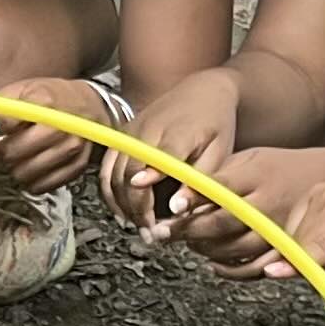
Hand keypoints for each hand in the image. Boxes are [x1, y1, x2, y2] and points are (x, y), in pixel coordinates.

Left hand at [0, 77, 111, 192]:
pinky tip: (31, 166)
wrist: (89, 106)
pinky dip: (30, 180)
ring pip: (24, 173)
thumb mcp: (20, 90)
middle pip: (12, 153)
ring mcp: (71, 147)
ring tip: (16, 157)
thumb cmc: (50, 98)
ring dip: (13, 169)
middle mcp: (61, 125)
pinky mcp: (77, 166)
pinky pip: (42, 185)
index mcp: (44, 101)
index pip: (5, 123)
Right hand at [110, 69, 239, 228]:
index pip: (154, 166)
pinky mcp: (122, 136)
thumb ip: (197, 181)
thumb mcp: (218, 153)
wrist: (203, 90)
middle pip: (127, 177)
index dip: (147, 196)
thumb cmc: (215, 123)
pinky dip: (111, 194)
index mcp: (175, 134)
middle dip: (136, 211)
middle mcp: (146, 132)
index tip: (150, 222)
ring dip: (122, 206)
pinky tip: (125, 212)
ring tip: (141, 227)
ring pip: (112, 176)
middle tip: (152, 235)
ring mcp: (130, 133)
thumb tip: (176, 208)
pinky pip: (106, 169)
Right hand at [236, 176, 324, 298]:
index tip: (272, 274)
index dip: (297, 262)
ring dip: (303, 250)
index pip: (324, 245)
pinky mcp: (316, 189)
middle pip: (303, 239)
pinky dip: (301, 237)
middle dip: (303, 262)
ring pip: (295, 231)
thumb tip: (303, 281)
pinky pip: (294, 222)